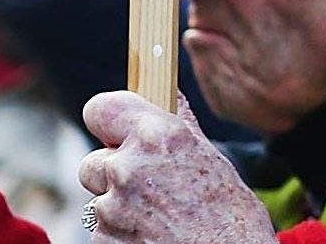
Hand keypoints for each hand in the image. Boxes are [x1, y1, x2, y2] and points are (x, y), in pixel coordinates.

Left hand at [76, 93, 273, 243]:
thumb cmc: (232, 217)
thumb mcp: (211, 159)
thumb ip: (178, 126)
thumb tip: (169, 95)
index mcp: (156, 135)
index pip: (99, 109)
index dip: (106, 122)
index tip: (114, 133)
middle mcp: (128, 167)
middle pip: (93, 163)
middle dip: (112, 176)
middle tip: (147, 190)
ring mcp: (112, 208)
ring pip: (100, 202)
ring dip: (120, 210)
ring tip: (159, 220)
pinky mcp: (105, 241)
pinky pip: (103, 232)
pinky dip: (121, 236)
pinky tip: (153, 238)